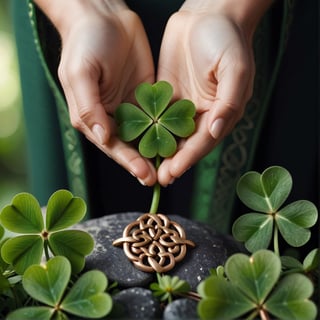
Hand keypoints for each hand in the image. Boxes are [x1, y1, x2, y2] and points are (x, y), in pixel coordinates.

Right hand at [37, 1, 156, 184]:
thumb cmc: (85, 43)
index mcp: (92, 116)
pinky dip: (166, 129)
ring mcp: (131, 107)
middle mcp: (112, 116)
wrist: (104, 14)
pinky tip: (178, 140)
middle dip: (145, 162)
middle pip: (130, 145)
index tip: (144, 174)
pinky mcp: (146, 96)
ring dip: (157, 150)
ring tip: (172, 166)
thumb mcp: (80, 73)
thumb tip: (102, 136)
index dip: (128, 161)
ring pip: (145, 134)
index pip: (112, 145)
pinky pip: (157, 115)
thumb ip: (88, 106)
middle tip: (162, 178)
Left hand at [156, 4, 257, 185]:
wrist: (208, 14)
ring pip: (169, 133)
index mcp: (220, 112)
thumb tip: (215, 130)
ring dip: (158, 150)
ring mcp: (182, 105)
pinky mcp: (167, 95)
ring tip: (144, 167)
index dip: (188, 158)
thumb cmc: (228, 40)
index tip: (172, 172)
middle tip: (156, 178)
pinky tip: (136, 140)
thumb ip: (229, 102)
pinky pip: (157, 115)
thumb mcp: (236, 69)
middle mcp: (200, 114)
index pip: (203, 141)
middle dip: (171, 161)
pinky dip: (148, 128)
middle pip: (185, 143)